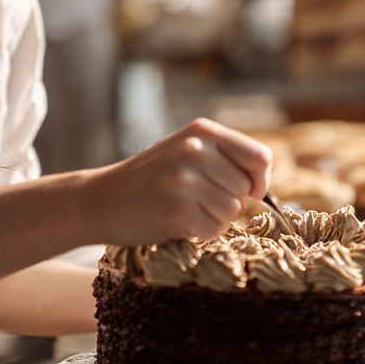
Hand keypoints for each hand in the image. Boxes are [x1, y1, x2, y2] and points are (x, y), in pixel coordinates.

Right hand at [81, 118, 271, 245]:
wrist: (100, 199)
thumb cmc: (150, 179)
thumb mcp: (185, 151)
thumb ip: (223, 158)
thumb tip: (263, 187)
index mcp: (202, 131)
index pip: (260, 157)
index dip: (260, 181)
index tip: (249, 192)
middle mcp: (195, 150)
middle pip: (246, 189)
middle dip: (230, 201)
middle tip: (198, 199)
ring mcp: (185, 179)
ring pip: (232, 211)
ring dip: (215, 218)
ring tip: (186, 208)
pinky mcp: (177, 210)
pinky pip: (213, 230)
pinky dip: (200, 232)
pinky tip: (176, 221)